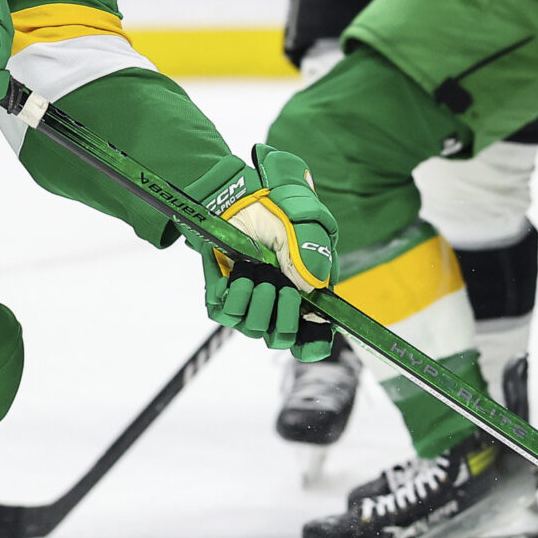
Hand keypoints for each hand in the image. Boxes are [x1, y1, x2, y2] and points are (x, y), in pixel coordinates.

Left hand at [186, 145, 339, 359]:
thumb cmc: (279, 208)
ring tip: (256, 270)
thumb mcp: (306, 223)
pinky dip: (234, 292)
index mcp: (306, 294)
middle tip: (280, 286)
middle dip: (283, 316)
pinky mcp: (223, 295)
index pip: (313, 338)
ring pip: (254, 327)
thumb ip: (314, 252)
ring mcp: (249, 301)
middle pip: (281, 338)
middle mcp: (278, 304)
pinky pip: (226, 312)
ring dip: (258, 300)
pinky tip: (238, 270)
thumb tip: (313, 286)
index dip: (314, 344)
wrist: (239, 193)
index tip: (312, 334)